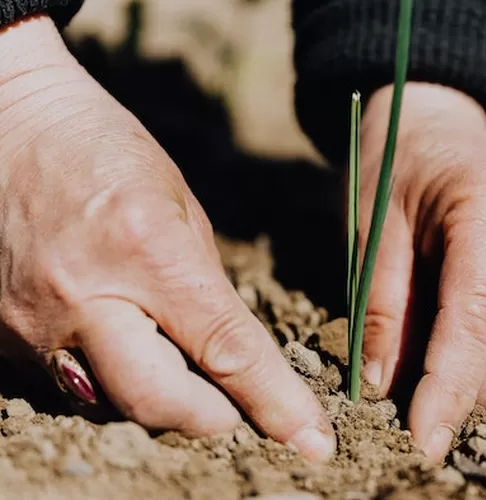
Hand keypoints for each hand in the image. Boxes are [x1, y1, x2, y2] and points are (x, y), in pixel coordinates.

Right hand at [0, 15, 334, 460]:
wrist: (7, 127)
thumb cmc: (105, 151)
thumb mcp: (180, 206)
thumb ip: (206, 287)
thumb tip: (231, 355)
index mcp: (147, 251)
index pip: (225, 351)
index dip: (276, 403)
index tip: (312, 442)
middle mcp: (84, 298)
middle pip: (162, 404)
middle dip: (214, 418)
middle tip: (238, 406)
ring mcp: (33, 325)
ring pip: (115, 407)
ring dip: (162, 401)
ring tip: (178, 363)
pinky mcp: (3, 338)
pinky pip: (73, 388)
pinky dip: (112, 381)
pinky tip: (124, 344)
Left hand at [358, 83, 485, 462]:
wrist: (435, 130)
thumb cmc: (396, 168)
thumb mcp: (371, 228)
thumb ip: (381, 306)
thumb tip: (386, 388)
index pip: (483, 316)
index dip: (453, 386)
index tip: (424, 438)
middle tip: (432, 398)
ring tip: (449, 371)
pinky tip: (475, 352)